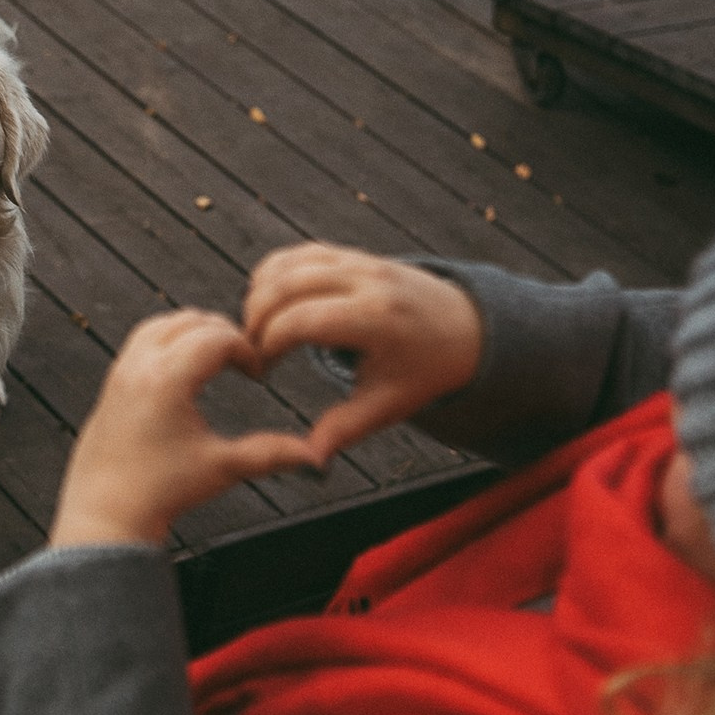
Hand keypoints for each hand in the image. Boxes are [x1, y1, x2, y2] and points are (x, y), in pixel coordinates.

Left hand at [52, 311, 318, 546]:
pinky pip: (140, 341)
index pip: (216, 337)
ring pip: (161, 324)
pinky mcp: (111, 384)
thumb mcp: (222, 469)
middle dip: (223, 334)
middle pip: (190, 321)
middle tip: (242, 360)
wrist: (106, 516)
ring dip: (193, 331)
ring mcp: (121, 373)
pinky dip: (167, 340)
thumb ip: (271, 454)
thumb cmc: (157, 494)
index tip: (257, 373)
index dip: (245, 349)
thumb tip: (313, 457)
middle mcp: (139, 368)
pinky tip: (183, 368)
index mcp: (167, 380)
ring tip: (216, 356)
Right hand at [243, 243, 481, 463]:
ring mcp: (362, 261)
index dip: (270, 343)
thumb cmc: (423, 372)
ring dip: (261, 293)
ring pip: (290, 263)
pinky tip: (268, 302)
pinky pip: (302, 253)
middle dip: (256, 318)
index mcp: (376, 320)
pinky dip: (276, 272)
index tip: (263, 370)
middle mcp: (368, 281)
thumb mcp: (388, 406)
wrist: (466, 329)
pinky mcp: (356, 255)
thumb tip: (310, 462)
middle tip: (248, 350)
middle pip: (288, 285)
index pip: (303, 321)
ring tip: (255, 330)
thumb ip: (345, 429)